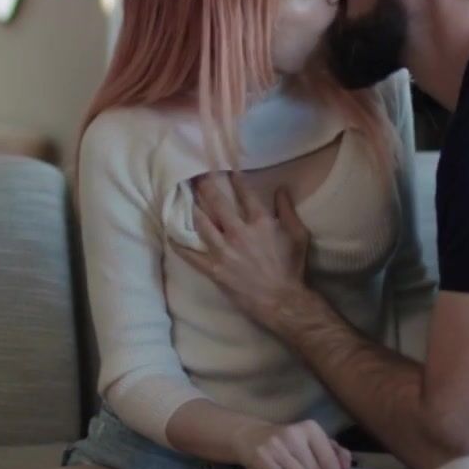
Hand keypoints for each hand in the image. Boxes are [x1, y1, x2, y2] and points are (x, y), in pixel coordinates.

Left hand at [174, 172, 312, 325]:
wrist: (282, 300)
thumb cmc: (292, 267)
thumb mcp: (298, 234)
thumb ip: (288, 209)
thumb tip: (280, 188)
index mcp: (260, 222)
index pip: (244, 193)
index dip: (234, 178)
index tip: (225, 168)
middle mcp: (239, 232)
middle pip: (217, 203)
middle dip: (205, 186)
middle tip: (195, 175)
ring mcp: (224, 251)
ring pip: (202, 224)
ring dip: (193, 209)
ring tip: (185, 198)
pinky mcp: (214, 269)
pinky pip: (192, 256)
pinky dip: (179, 246)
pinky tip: (171, 236)